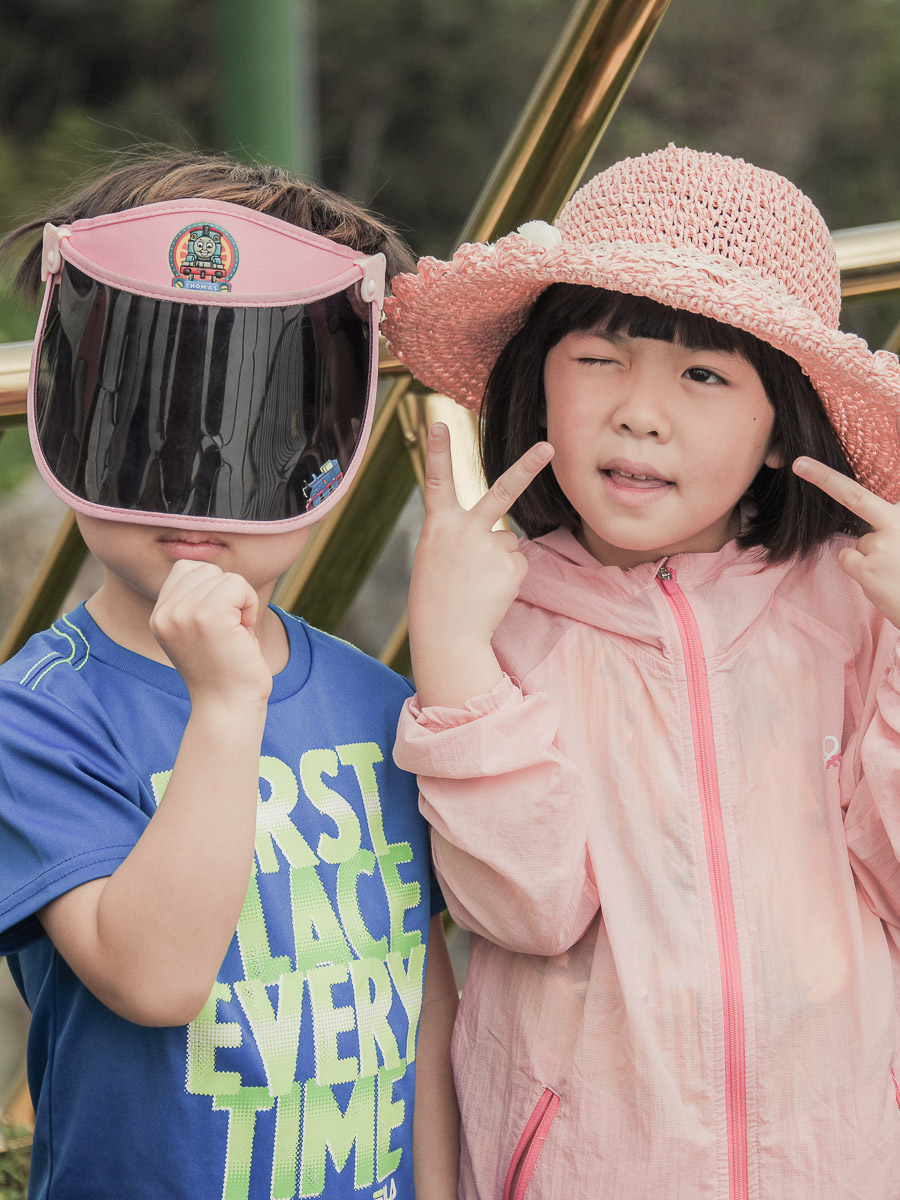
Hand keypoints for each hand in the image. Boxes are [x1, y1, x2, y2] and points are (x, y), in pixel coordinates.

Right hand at [150, 559, 272, 707]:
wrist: (228, 706)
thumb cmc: (227, 668)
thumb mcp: (201, 629)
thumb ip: (198, 598)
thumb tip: (210, 568)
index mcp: (159, 616)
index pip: (186, 569)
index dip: (214, 590)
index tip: (219, 624)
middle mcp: (164, 613)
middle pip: (206, 569)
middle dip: (229, 594)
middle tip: (230, 630)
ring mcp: (182, 613)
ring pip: (225, 576)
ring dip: (242, 601)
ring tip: (235, 633)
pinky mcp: (206, 616)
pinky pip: (238, 584)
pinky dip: (250, 603)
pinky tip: (244, 631)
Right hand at [409, 422, 552, 706]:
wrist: (446, 636)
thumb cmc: (436, 596)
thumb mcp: (434, 557)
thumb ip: (460, 537)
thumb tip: (505, 537)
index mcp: (438, 526)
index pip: (436, 481)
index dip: (438, 450)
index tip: (440, 422)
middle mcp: (465, 531)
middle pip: (502, 492)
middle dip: (528, 467)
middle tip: (549, 446)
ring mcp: (490, 548)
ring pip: (507, 541)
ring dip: (497, 560)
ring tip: (477, 583)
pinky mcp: (511, 566)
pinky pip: (517, 563)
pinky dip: (507, 576)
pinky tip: (490, 592)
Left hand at [793, 456, 899, 627]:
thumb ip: (892, 523)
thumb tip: (868, 527)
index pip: (869, 494)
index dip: (842, 476)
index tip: (812, 461)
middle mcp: (898, 522)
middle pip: (854, 496)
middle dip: (823, 477)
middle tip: (800, 464)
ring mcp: (882, 544)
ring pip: (860, 541)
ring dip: (871, 555)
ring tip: (896, 571)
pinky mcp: (868, 567)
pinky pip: (849, 558)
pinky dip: (860, 569)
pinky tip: (882, 579)